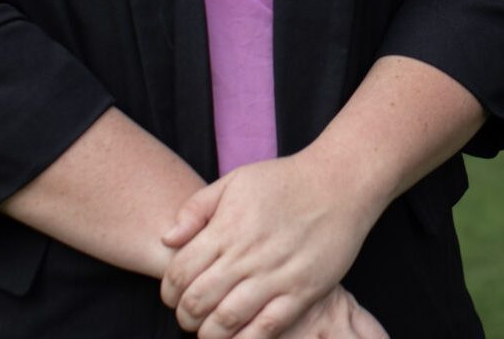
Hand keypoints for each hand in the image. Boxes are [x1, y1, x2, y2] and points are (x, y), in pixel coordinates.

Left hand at [159, 153, 384, 337]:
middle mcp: (246, 255)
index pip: (181, 270)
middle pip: (199, 299)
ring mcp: (275, 276)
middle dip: (184, 316)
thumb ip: (196, 209)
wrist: (336, 184)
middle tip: (185, 317)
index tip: (169, 294)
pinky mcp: (301, 292)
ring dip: (208, 333)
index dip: (168, 289)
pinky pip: (266, 328)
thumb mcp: (234, 181)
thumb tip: (167, 238)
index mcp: (226, 228)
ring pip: (228, 319)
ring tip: (205, 332)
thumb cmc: (282, 180)